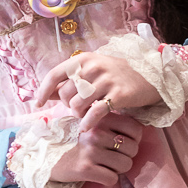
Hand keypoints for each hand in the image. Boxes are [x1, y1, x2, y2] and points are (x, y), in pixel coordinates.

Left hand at [35, 51, 160, 122]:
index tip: (38, 104)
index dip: (43, 91)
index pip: (55, 74)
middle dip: (67, 105)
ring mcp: (106, 80)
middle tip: (77, 108)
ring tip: (86, 114)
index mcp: (83, 60)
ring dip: (78, 114)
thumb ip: (70, 82)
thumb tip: (48, 94)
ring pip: (77, 104)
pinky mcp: (118, 94)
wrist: (149, 76)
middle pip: (65, 94)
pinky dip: (87, 123)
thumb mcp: (92, 72)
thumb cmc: (116, 75)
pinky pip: (95, 113)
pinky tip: (86, 128)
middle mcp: (93, 67)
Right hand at [48, 111, 144, 186]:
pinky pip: (112, 179)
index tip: (124, 144)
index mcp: (100, 119)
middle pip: (133, 149)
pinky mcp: (86, 169)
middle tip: (113, 158)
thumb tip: (137, 133)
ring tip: (105, 166)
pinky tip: (98, 175)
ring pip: (125, 165)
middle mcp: (97, 133)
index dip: (134, 140)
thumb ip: (110, 124)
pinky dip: (107, 180)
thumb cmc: (72, 140)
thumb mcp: (89, 124)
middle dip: (126, 157)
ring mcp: (91, 151)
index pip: (136, 130)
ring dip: (118, 170)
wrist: (45, 155)